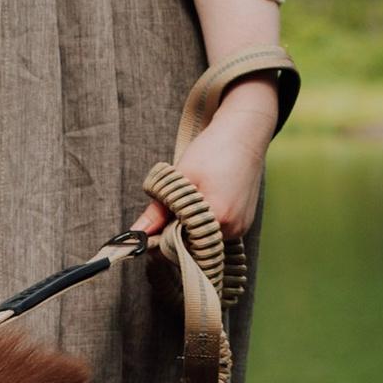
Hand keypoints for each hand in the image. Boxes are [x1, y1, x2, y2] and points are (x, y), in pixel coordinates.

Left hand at [139, 79, 280, 242]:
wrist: (244, 135)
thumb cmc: (213, 150)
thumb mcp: (180, 177)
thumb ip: (158, 211)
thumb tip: (137, 233)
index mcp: (218, 218)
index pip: (181, 248)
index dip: (162, 240)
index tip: (151, 229)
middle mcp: (234, 229)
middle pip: (194, 247)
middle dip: (176, 235)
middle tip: (166, 213)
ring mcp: (242, 227)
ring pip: (205, 241)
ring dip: (190, 229)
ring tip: (184, 203)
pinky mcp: (244, 222)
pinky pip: (217, 233)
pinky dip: (203, 224)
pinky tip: (200, 203)